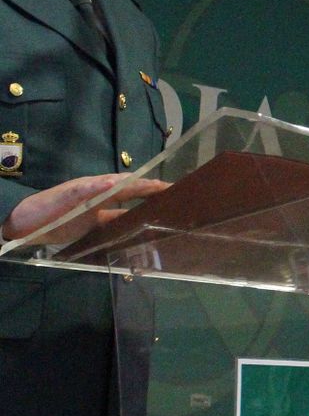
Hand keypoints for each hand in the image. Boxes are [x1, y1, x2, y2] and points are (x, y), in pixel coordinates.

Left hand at [2, 173, 167, 244]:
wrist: (22, 225)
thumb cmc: (46, 210)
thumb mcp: (66, 199)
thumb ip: (88, 190)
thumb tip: (114, 181)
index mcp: (99, 187)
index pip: (132, 184)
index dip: (153, 185)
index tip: (174, 187)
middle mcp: (101, 196)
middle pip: (134, 193)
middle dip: (156, 194)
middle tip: (179, 200)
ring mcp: (97, 211)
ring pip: (128, 209)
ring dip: (147, 210)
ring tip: (167, 216)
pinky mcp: (91, 225)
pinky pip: (117, 223)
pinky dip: (132, 226)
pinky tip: (141, 234)